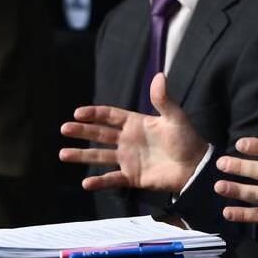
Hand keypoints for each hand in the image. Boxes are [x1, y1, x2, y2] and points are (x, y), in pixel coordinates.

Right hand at [59, 73, 206, 193]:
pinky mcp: (132, 177)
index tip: (78, 113)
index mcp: (136, 123)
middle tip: (64, 129)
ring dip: (82, 155)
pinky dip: (99, 182)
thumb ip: (163, 99)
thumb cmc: (187, 140)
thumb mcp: (175, 117)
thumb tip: (159, 75)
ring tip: (62, 154)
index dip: (94, 114)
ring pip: (99, 156)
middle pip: (99, 134)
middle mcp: (128, 140)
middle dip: (82, 131)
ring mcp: (128, 159)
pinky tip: (86, 183)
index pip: (110, 116)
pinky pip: (112, 179)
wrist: (195, 167)